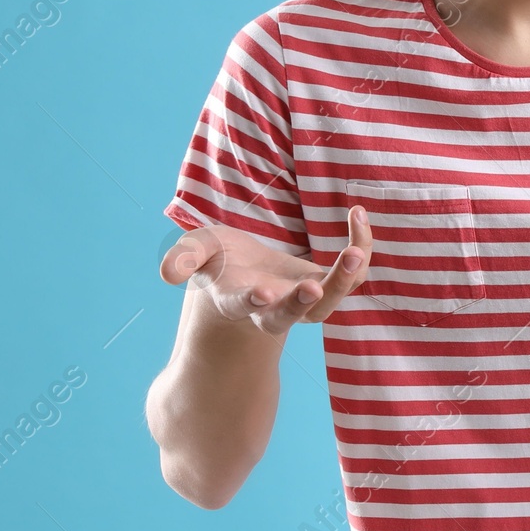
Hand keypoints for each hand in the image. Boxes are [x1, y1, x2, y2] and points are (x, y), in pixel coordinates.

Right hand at [159, 207, 374, 334]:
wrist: (245, 267)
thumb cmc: (218, 259)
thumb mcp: (198, 251)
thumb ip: (183, 259)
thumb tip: (170, 272)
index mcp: (239, 300)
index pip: (246, 307)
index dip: (253, 302)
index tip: (261, 293)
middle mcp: (275, 306)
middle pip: (292, 316)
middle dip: (301, 304)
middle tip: (311, 287)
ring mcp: (304, 297)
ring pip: (330, 300)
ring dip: (344, 279)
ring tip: (353, 251)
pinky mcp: (327, 281)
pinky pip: (352, 273)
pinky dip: (359, 246)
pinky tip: (357, 214)